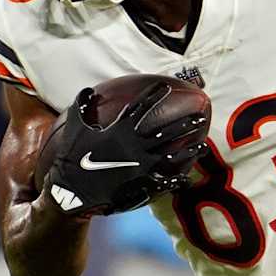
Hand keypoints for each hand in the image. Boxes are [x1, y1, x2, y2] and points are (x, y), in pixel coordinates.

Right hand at [45, 84, 207, 216]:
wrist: (72, 189)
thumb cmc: (72, 156)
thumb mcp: (74, 126)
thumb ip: (81, 105)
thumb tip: (89, 90)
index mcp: (120, 129)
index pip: (141, 107)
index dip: (153, 95)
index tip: (166, 86)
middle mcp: (135, 145)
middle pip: (166, 131)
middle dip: (185, 123)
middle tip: (200, 116)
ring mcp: (140, 165)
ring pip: (171, 155)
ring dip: (188, 151)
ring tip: (203, 147)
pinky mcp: (140, 183)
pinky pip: (163, 181)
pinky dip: (175, 180)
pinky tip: (186, 178)